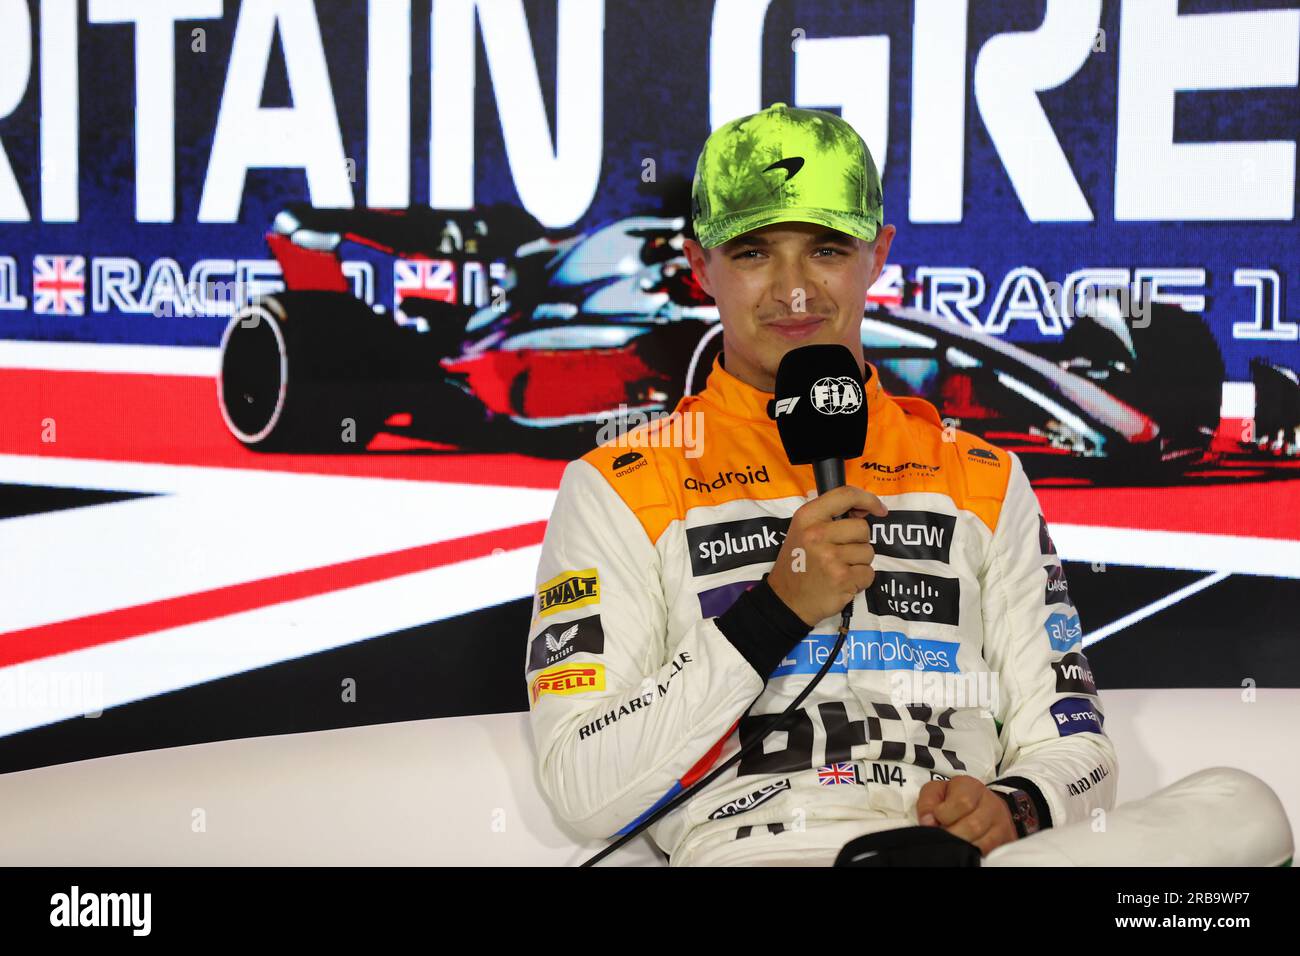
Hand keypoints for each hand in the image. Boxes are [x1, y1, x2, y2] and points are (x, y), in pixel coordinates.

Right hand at [767, 485, 888, 626]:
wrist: (786, 600)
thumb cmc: (798, 563)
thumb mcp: (802, 530)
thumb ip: (830, 517)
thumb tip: (866, 510)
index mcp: (807, 517)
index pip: (845, 495)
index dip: (868, 499)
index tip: (879, 509)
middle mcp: (818, 534)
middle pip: (863, 528)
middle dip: (859, 541)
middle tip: (840, 553)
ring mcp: (830, 557)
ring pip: (868, 552)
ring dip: (859, 563)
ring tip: (838, 569)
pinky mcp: (842, 578)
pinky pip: (869, 573)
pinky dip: (860, 580)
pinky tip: (842, 582)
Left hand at [915, 775, 1017, 855]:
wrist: (983, 804)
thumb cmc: (954, 799)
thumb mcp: (936, 792)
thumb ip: (927, 803)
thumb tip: (927, 822)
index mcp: (971, 786)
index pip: (962, 802)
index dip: (944, 815)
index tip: (936, 819)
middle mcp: (991, 803)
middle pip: (973, 825)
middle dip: (953, 834)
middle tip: (943, 836)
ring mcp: (1001, 822)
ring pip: (983, 842)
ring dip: (963, 846)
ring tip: (952, 843)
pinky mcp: (1007, 838)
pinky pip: (991, 851)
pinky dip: (975, 854)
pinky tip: (965, 850)